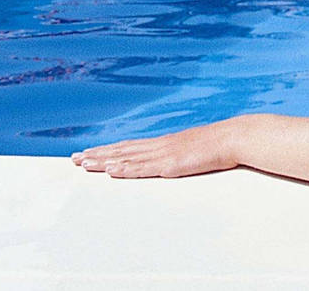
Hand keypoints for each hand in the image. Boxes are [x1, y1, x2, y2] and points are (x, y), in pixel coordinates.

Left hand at [72, 120, 240, 178]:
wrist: (234, 138)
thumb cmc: (219, 145)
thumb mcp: (196, 150)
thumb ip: (182, 155)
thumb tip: (175, 161)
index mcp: (164, 144)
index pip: (129, 146)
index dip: (108, 150)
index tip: (89, 152)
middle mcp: (159, 146)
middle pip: (122, 151)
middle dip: (97, 155)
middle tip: (73, 159)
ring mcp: (164, 154)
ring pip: (127, 158)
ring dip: (104, 161)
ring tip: (83, 163)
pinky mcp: (171, 164)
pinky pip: (144, 169)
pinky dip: (125, 169)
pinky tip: (111, 171)